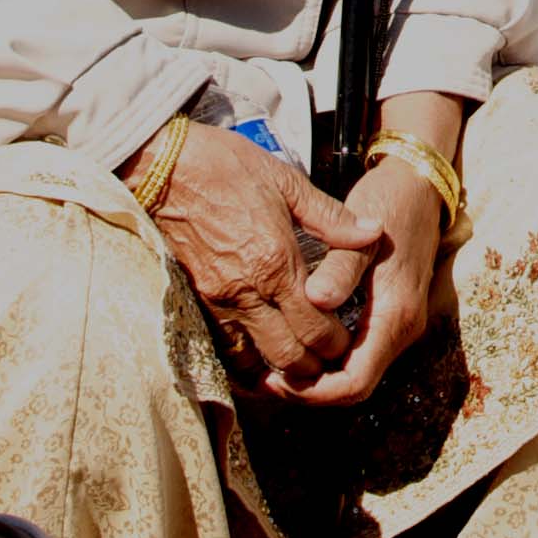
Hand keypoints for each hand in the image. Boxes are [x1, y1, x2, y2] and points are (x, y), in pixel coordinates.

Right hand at [136, 121, 385, 391]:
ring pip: (251, 360)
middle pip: (285, 356)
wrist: (164, 169)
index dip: (335, 343)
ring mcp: (216, 302)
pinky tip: (259, 352)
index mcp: (275, 263)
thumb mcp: (288, 183)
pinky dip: (244, 358)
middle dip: (311, 366)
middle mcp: (246, 292)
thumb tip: (373, 232)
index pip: (314, 327)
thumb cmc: (227, 169)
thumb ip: (331, 216)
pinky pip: (222, 346)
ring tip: (297, 364)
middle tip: (328, 362)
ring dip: (276, 368)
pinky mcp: (194, 301)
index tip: (348, 342)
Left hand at [279, 152, 444, 405]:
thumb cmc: (389, 203)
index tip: (275, 379)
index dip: (313, 392)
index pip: (355, 383)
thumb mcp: (363, 234)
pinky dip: (327, 358)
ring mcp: (399, 323)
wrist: (421, 182)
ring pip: (356, 372)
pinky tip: (298, 341)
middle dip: (309, 388)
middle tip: (264, 377)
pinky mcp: (391, 314)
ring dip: (317, 376)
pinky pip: (358, 353)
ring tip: (274, 363)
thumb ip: (340, 270)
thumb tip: (315, 301)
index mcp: (396, 315)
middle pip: (354, 385)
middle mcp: (403, 328)